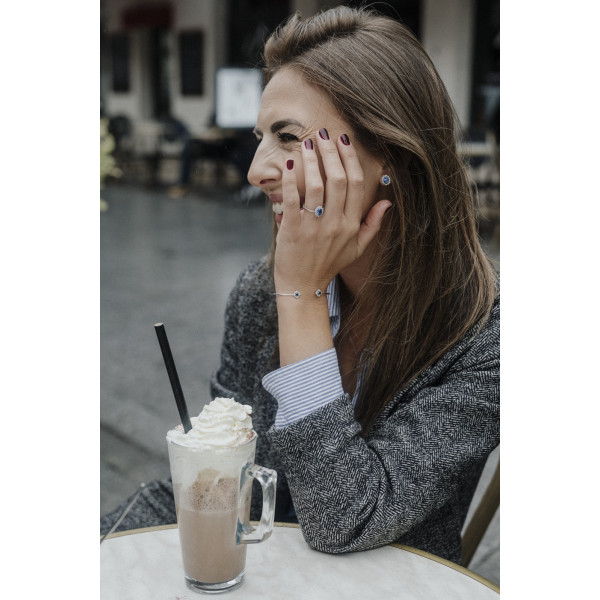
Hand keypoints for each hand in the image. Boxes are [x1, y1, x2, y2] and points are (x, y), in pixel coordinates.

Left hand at [274, 129, 391, 292]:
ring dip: (312, 161)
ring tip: (306, 142)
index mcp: (352, 225)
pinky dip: (291, 180)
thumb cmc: (328, 265)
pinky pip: (293, 200)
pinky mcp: (292, 231)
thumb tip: (388, 202)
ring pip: (317, 186)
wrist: (303, 287)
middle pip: (338, 180)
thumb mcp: (356, 248)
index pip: (357, 185)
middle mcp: (335, 225)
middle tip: (322, 133)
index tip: (343, 141)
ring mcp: (314, 228)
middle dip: (330, 152)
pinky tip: (289, 164)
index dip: (350, 159)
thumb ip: (373, 225)